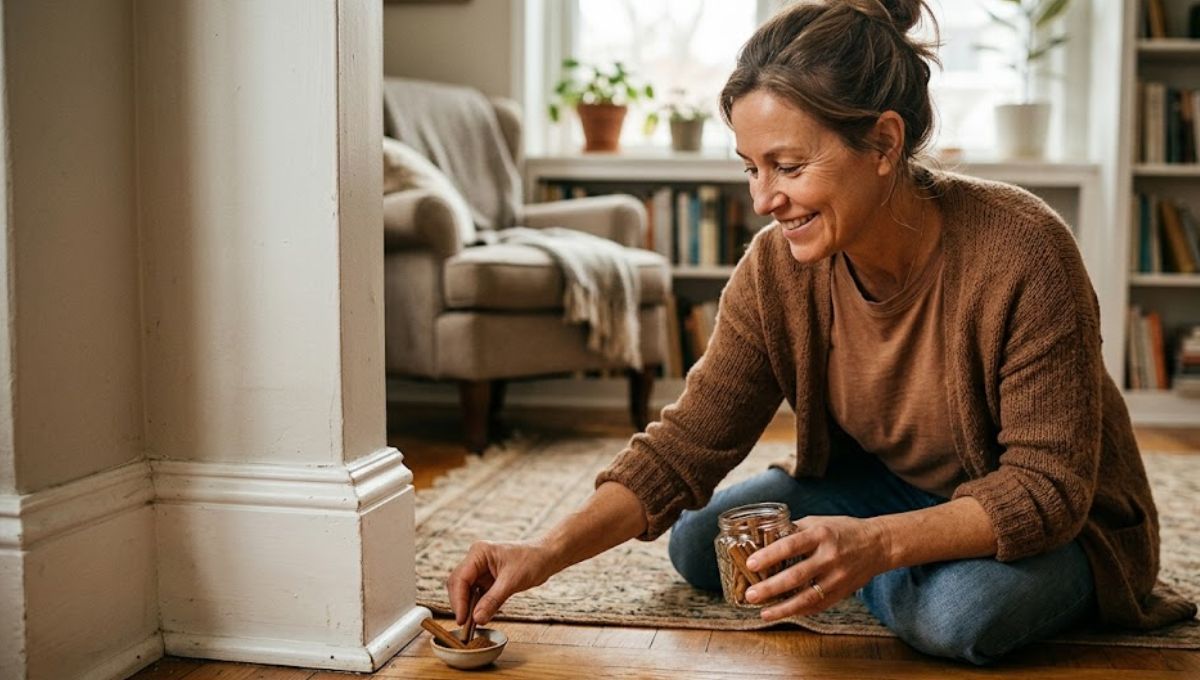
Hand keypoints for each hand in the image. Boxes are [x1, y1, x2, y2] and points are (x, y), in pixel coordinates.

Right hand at [447, 540, 560, 625]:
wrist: (547, 557)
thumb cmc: (532, 561)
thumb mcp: (512, 582)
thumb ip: (493, 600)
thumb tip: (477, 619)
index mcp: (479, 553)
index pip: (460, 578)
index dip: (459, 600)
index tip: (462, 619)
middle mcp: (476, 559)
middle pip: (458, 584)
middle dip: (460, 604)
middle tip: (465, 625)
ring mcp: (480, 568)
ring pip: (464, 590)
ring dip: (467, 606)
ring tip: (470, 625)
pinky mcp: (486, 578)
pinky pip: (475, 593)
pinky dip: (475, 605)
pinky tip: (478, 616)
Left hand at [743, 515, 892, 620]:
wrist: (877, 545)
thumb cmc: (842, 531)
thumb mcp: (818, 523)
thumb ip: (794, 531)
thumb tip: (763, 537)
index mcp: (820, 535)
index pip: (791, 546)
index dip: (769, 555)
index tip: (750, 563)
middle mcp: (829, 557)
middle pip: (796, 576)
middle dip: (770, 587)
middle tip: (750, 594)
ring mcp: (837, 578)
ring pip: (807, 597)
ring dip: (783, 608)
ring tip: (763, 612)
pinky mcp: (842, 592)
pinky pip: (817, 605)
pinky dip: (799, 611)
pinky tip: (782, 613)